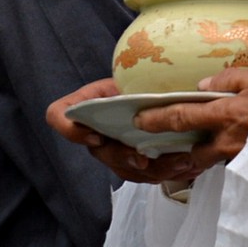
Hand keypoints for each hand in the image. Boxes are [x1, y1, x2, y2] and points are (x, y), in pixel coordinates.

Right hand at [45, 77, 219, 184]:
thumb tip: (155, 91)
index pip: (59, 116)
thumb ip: (137, 81)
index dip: (72, 131)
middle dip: (124, 158)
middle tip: (145, 159)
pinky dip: (168, 173)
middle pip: (100, 152)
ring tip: (180, 162)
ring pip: (126, 169)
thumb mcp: (136, 72)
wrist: (159, 89)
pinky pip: (146, 175)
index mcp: (88, 103)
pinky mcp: (135, 161)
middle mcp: (96, 130)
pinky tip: (188, 167)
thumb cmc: (143, 78)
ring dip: (154, 169)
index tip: (97, 137)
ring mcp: (114, 148)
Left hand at [119, 64, 247, 160]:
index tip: (137, 120)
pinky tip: (238, 149)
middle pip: (193, 150)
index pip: (180, 117)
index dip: (155, 119)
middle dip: (182, 147)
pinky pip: (234, 164)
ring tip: (206, 145)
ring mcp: (241, 160)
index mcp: (225, 115)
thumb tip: (204, 86)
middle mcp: (227, 143)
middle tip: (171, 142)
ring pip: (213, 159)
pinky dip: (229, 157)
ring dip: (206, 153)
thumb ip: (231, 80)